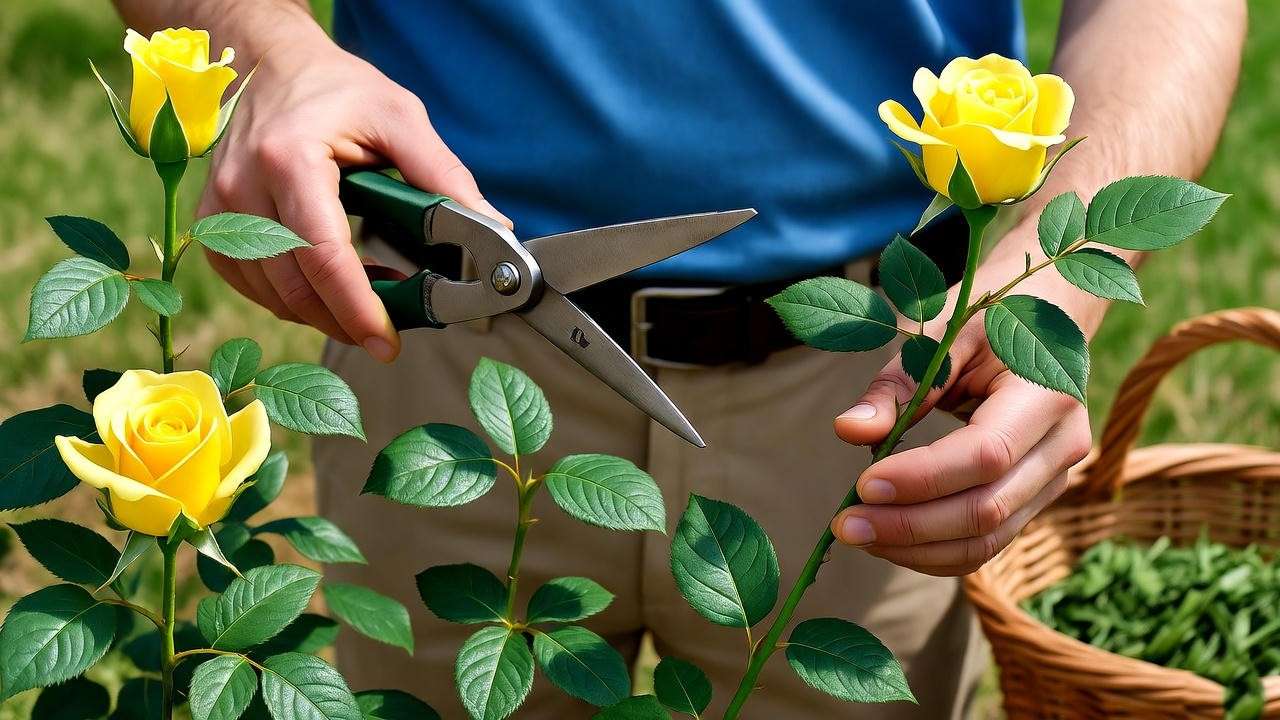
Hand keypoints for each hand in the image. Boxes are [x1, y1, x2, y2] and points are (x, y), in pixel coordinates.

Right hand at [199, 31, 509, 360]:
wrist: (269, 64)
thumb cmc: (336, 88)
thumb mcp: (400, 117)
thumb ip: (444, 176)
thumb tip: (491, 227)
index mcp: (290, 159)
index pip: (323, 256)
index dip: (357, 308)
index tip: (387, 341)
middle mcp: (243, 187)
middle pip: (295, 285)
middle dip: (345, 320)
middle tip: (389, 330)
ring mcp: (219, 209)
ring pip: (271, 293)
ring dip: (322, 310)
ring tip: (368, 296)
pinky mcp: (212, 225)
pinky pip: (251, 283)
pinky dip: (292, 297)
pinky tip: (328, 284)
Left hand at [829, 255, 1098, 576]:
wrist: (1047, 319)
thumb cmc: (985, 323)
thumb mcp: (939, 337)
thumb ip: (896, 385)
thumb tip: (848, 430)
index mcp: (1047, 390)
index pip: (986, 454)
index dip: (922, 477)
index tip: (862, 485)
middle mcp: (1064, 443)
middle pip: (986, 508)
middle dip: (909, 525)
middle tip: (845, 524)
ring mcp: (1056, 478)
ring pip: (988, 539)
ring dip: (916, 548)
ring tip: (857, 533)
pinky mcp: (1036, 500)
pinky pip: (987, 542)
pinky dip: (934, 551)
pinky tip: (886, 539)